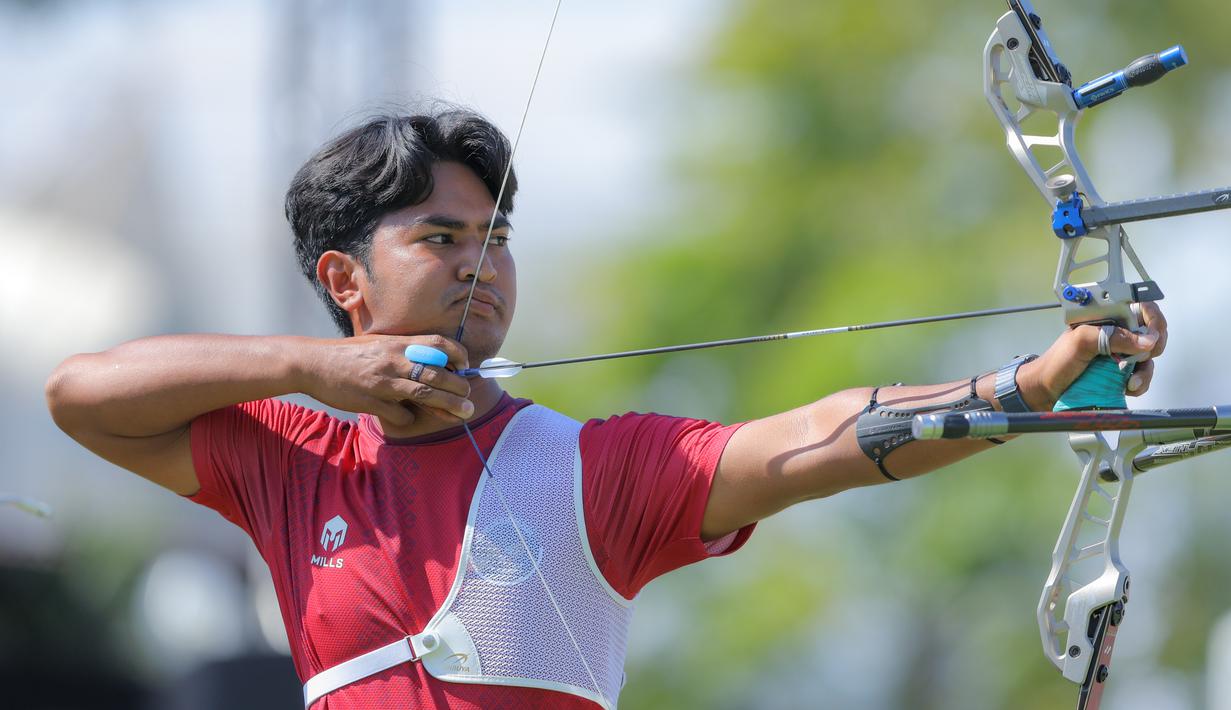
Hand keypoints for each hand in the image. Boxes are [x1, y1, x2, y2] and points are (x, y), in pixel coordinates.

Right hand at [294, 334, 473, 427]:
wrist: (314, 364)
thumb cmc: (351, 355)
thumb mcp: (380, 344)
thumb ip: (406, 351)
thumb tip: (436, 363)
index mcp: (397, 343)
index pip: (438, 344)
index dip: (458, 354)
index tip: (466, 366)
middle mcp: (393, 359)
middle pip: (438, 373)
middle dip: (459, 387)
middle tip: (469, 398)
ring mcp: (383, 381)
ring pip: (425, 393)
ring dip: (448, 405)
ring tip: (464, 412)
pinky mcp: (372, 401)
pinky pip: (401, 414)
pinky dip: (410, 417)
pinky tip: (410, 416)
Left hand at [1018, 302, 1167, 410]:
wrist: (1045, 390)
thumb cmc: (1056, 361)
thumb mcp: (1080, 341)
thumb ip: (1111, 336)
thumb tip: (1146, 341)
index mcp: (1107, 318)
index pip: (1141, 308)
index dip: (1153, 319)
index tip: (1153, 335)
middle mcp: (1116, 333)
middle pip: (1152, 334)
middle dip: (1153, 348)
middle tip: (1141, 359)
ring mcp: (1120, 354)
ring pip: (1149, 358)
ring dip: (1145, 371)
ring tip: (1130, 382)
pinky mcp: (1120, 372)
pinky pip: (1142, 376)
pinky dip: (1140, 383)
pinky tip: (1127, 388)